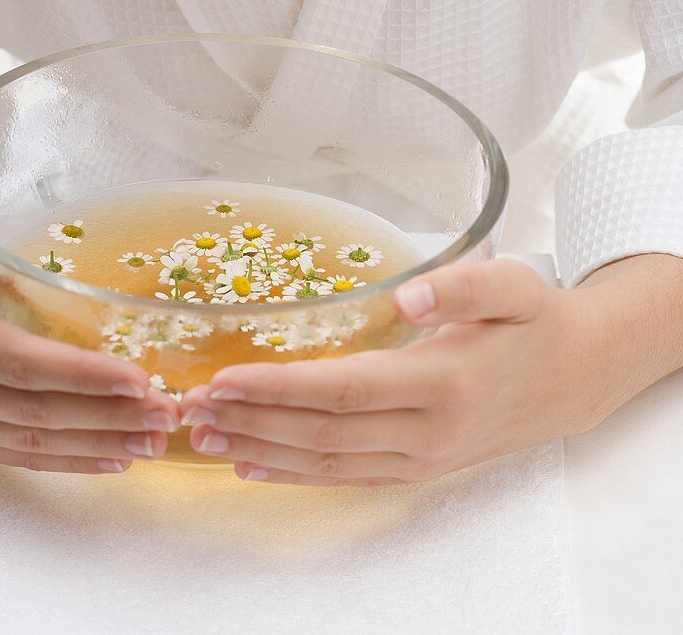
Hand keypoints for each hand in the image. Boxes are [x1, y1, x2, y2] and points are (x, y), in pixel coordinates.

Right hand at [0, 242, 178, 472]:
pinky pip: (14, 455)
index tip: (137, 380)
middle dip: (110, 418)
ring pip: (33, 441)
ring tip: (154, 442)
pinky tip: (110, 462)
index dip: (82, 376)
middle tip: (168, 415)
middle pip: (39, 412)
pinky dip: (64, 461)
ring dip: (99, 445)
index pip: (24, 367)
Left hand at [179, 258, 605, 485]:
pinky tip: (254, 466)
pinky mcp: (417, 469)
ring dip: (260, 451)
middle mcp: (428, 431)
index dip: (281, 389)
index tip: (225, 379)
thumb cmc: (536, 322)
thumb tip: (407, 297)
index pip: (346, 390)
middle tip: (189, 409)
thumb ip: (462, 286)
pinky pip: (346, 477)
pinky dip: (294, 475)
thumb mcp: (514, 286)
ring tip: (204, 437)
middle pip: (324, 433)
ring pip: (327, 462)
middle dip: (251, 422)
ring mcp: (421, 458)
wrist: (574, 378)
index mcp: (445, 381)